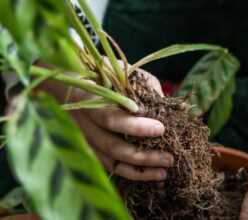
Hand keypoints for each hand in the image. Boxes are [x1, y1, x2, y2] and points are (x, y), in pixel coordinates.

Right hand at [40, 67, 173, 180]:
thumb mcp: (123, 72)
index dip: (135, 127)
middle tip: (169, 158)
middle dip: (143, 155)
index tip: (161, 128)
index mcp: (89, 100)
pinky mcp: (91, 151)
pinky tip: (151, 175)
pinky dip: (131, 174)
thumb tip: (177, 108)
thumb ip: (146, 89)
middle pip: (112, 146)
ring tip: (164, 173)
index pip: (111, 118)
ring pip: (111, 163)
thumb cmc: (103, 75)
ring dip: (139, 171)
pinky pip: (111, 168)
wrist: (68, 85)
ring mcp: (86, 140)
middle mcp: (84, 124)